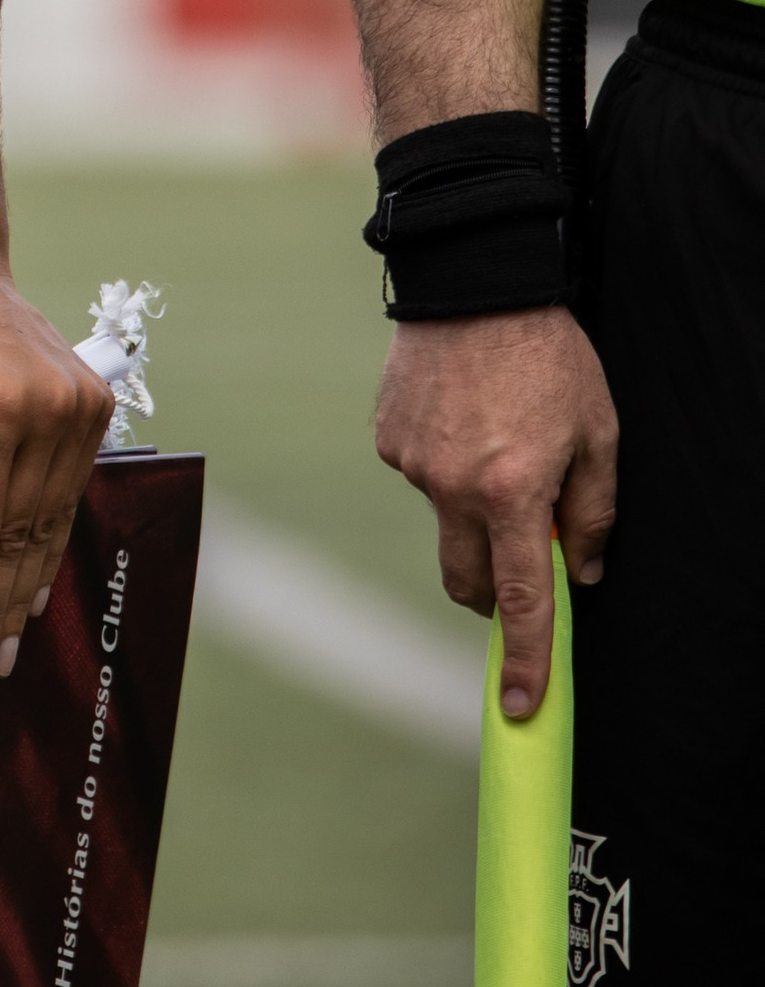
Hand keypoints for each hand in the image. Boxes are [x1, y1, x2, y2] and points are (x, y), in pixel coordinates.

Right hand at [374, 306, 616, 719]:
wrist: (475, 278)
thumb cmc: (549, 354)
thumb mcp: (599, 432)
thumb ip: (593, 512)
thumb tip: (579, 571)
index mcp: (511, 492)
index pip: (520, 601)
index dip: (524, 661)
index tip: (519, 708)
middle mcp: (452, 488)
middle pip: (467, 581)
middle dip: (493, 592)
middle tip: (522, 557)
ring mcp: (412, 464)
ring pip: (445, 520)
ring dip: (472, 507)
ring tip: (496, 437)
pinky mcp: (387, 438)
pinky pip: (420, 474)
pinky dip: (445, 466)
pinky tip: (463, 416)